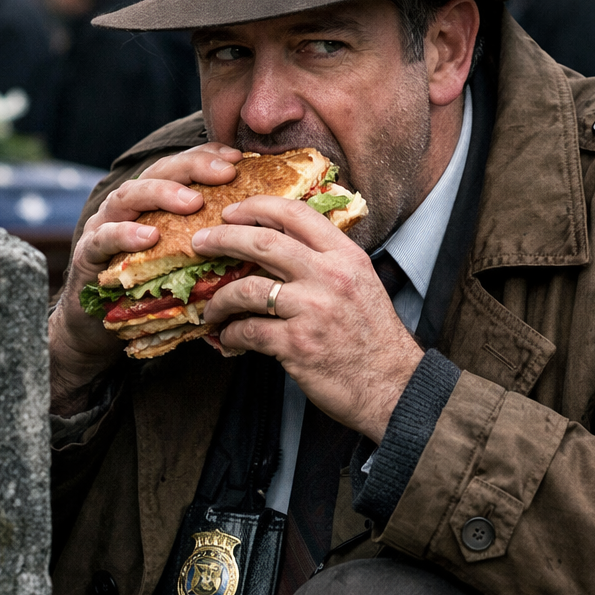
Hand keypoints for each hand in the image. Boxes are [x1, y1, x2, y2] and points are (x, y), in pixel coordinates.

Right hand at [50, 143, 242, 414]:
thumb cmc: (149, 295)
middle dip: (193, 167)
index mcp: (153, 204)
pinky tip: (148, 236)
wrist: (98, 329)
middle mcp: (128, 207)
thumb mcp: (187, 267)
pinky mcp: (87, 255)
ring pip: (129, 195)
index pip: (182, 168)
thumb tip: (264, 242)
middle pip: (158, 172)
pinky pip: (103, 238)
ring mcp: (104, 226)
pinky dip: (125, 234)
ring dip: (162, 194)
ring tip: (192, 201)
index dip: (208, 157)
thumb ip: (213, 248)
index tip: (238, 157)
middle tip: (226, 172)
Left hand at [194, 196, 423, 440]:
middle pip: (263, 243)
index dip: (257, 208)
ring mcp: (312, 310)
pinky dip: (231, 334)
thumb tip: (280, 248)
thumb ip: (325, 262)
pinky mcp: (297, 344)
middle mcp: (329, 276)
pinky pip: (248, 331)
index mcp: (345, 257)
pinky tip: (227, 338)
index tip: (232, 213)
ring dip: (220, 298)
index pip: (296, 214)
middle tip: (201, 243)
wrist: (393, 386)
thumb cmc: (373, 338)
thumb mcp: (360, 284)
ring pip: (247, 289)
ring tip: (210, 308)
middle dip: (223, 239)